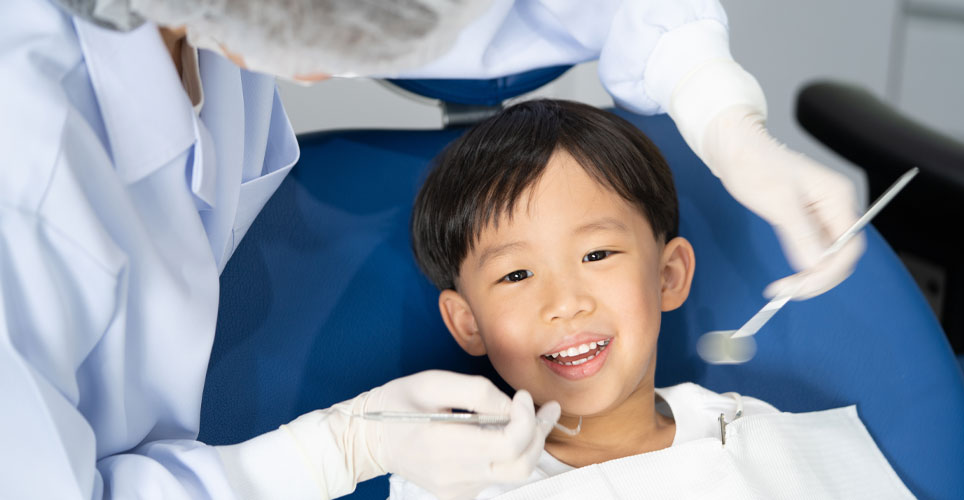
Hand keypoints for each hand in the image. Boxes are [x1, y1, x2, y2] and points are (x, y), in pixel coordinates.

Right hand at [366, 371, 560, 499]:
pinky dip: (510, 454)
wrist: (368, 438)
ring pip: (513, 473)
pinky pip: (497, 476)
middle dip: (538, 434)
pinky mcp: (459, 492)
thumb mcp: (431, 382)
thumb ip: (476, 391)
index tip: (522, 396)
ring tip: (536, 416)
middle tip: (544, 407)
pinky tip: (508, 432)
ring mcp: (458, 488)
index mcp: (446, 446)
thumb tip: (510, 406)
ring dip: (529, 443)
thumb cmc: (397, 404)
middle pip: (521, 465)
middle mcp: (456, 475)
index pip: (509, 444)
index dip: (526, 419)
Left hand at [701, 106, 864, 299]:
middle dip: (820, 278)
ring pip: (828, 256)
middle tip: (789, 292)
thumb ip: (801, 234)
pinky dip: (802, 265)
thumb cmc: (755, 165)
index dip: (830, 272)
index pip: (850, 247)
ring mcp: (822, 214)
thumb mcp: (778, 201)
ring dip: (810, 275)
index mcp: (837, 197)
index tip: (802, 287)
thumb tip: (817, 264)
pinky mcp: (806, 219)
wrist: (735, 149)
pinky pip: (813, 250)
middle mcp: (836, 206)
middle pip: (843, 255)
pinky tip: (786, 276)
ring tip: (784, 288)